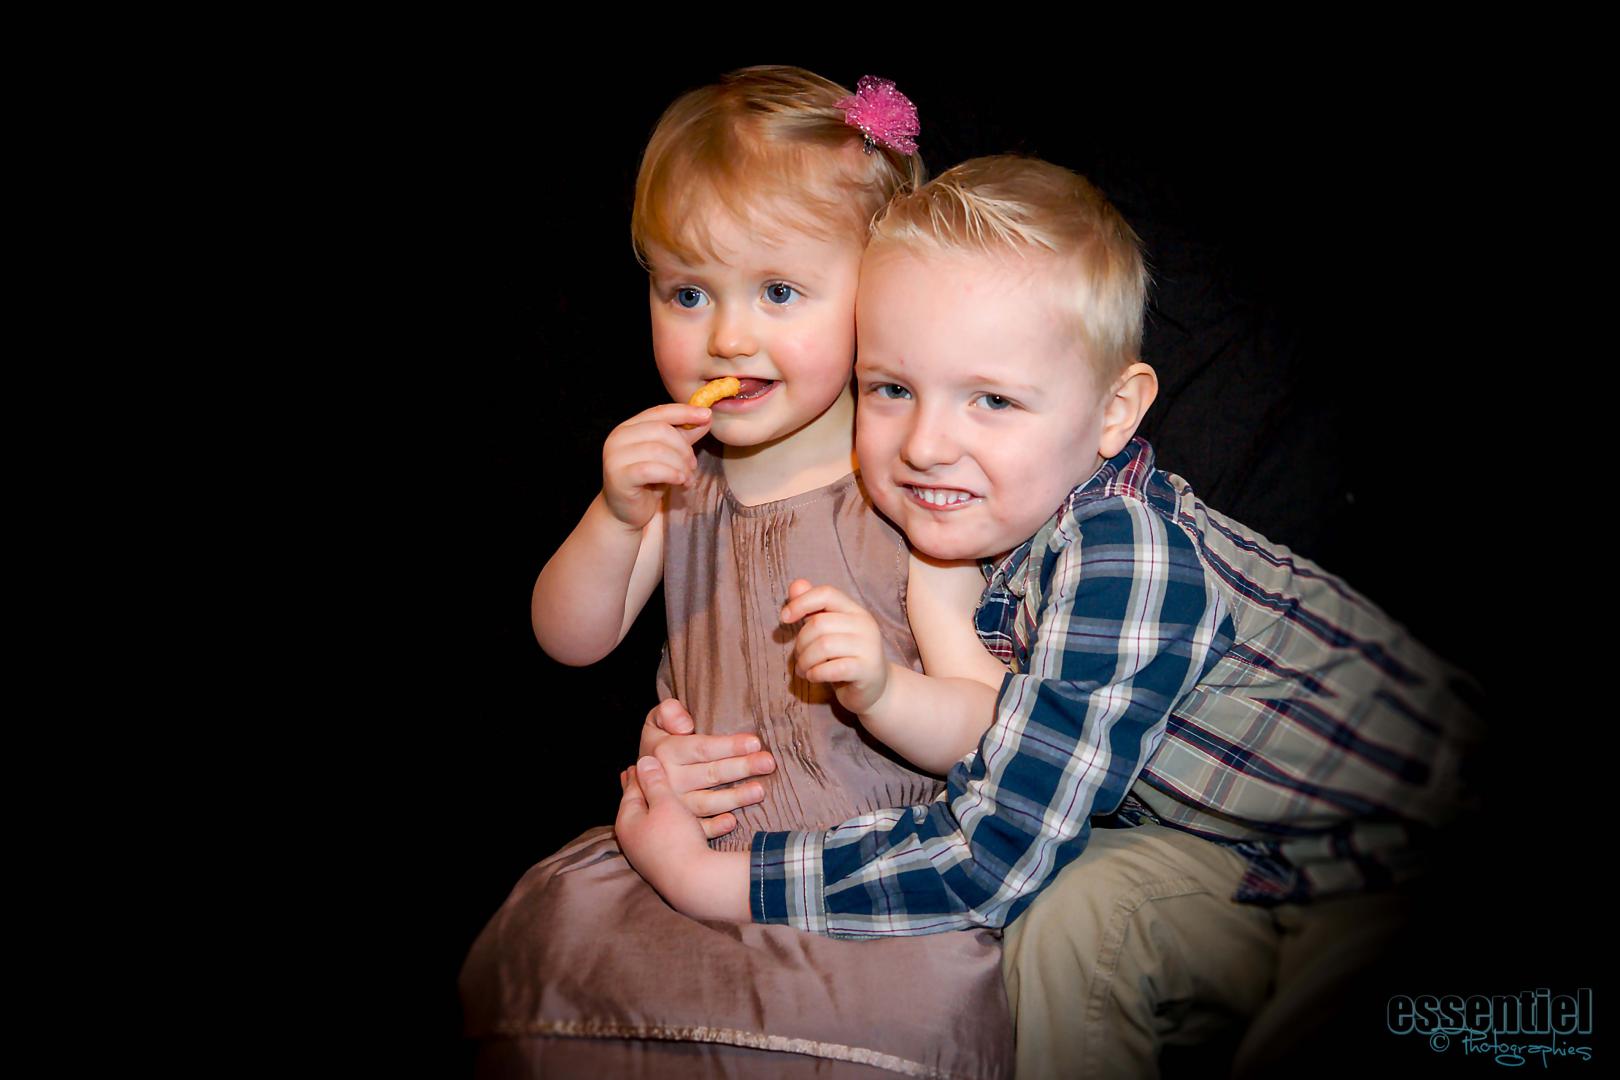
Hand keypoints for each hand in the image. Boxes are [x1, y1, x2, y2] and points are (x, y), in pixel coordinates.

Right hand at [601, 403, 712, 529]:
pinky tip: (680, 481)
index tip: (707, 415)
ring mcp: (615, 456)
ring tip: (687, 478)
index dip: (685, 412)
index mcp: (629, 427)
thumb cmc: (648, 482)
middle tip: (693, 465)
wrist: (625, 512)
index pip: (660, 412)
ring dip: (680, 465)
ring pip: (658, 450)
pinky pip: (650, 469)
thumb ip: (684, 436)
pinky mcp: (618, 476)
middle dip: (684, 448)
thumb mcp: (669, 455)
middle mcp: (618, 437)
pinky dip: (671, 474)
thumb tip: (706, 417)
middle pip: (661, 430)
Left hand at [617, 756, 749, 920]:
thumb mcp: (664, 803)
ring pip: (663, 823)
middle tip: (655, 774)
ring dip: (673, 808)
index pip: (632, 789)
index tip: (643, 760)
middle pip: (645, 807)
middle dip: (655, 790)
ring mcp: (651, 854)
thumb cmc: (674, 839)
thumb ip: (654, 781)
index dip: (641, 773)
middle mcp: (636, 839)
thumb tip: (641, 760)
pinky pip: (678, 837)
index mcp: (628, 821)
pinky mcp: (670, 863)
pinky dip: (687, 826)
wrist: (693, 882)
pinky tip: (693, 818)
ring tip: (676, 796)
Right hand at [638, 699, 776, 838]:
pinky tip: (733, 822)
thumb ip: (668, 712)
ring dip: (735, 798)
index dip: (729, 746)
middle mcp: (669, 781)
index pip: (702, 749)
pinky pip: (697, 828)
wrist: (642, 777)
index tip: (755, 742)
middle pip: (710, 774)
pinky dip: (714, 828)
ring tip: (760, 790)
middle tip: (768, 763)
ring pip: (707, 803)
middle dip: (741, 767)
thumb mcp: (655, 721)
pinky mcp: (679, 824)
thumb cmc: (660, 743)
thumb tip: (685, 726)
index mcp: (666, 753)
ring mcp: (674, 805)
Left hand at [781, 579, 889, 714]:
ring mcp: (869, 647)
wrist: (876, 688)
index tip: (784, 618)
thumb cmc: (845, 657)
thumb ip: (812, 608)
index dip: (801, 602)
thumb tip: (795, 585)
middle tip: (799, 658)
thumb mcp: (828, 631)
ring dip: (805, 661)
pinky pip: (833, 668)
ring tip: (804, 670)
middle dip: (801, 643)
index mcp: (854, 610)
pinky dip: (816, 673)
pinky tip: (814, 677)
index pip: (826, 593)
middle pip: (819, 623)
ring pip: (823, 646)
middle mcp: (865, 624)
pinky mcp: (867, 670)